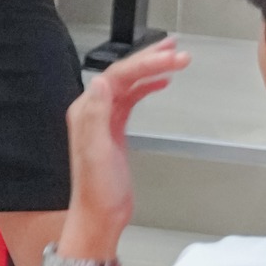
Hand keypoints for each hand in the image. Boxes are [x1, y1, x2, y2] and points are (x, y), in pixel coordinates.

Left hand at [62, 40, 190, 249]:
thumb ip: (97, 115)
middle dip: (151, 59)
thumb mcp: (96, 151)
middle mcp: (93, 110)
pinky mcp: (115, 130)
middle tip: (179, 50)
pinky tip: (161, 82)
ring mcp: (104, 119)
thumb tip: (102, 82)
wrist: (100, 215)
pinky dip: (146, 87)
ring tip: (175, 56)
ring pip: (129, 84)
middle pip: (124, 74)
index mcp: (87, 110)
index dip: (145, 63)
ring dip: (151, 68)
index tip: (171, 58)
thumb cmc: (97, 189)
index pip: (118, 76)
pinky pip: (131, 99)